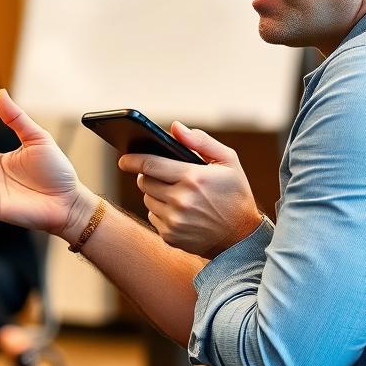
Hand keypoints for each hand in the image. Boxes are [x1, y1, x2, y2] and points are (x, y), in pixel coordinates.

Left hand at [119, 123, 262, 258]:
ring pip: (147, 199)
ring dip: (154, 192)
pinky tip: (179, 210)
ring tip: (175, 192)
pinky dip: (160, 211)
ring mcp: (174, 221)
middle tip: (159, 173)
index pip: (150, 164)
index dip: (132, 159)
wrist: (241, 237)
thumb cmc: (235, 194)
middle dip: (147, 174)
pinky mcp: (170, 236)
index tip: (124, 158)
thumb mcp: (228, 161)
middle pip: (144, 181)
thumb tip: (174, 127)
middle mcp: (181, 200)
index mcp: (193, 178)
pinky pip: (152, 216)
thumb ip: (201, 141)